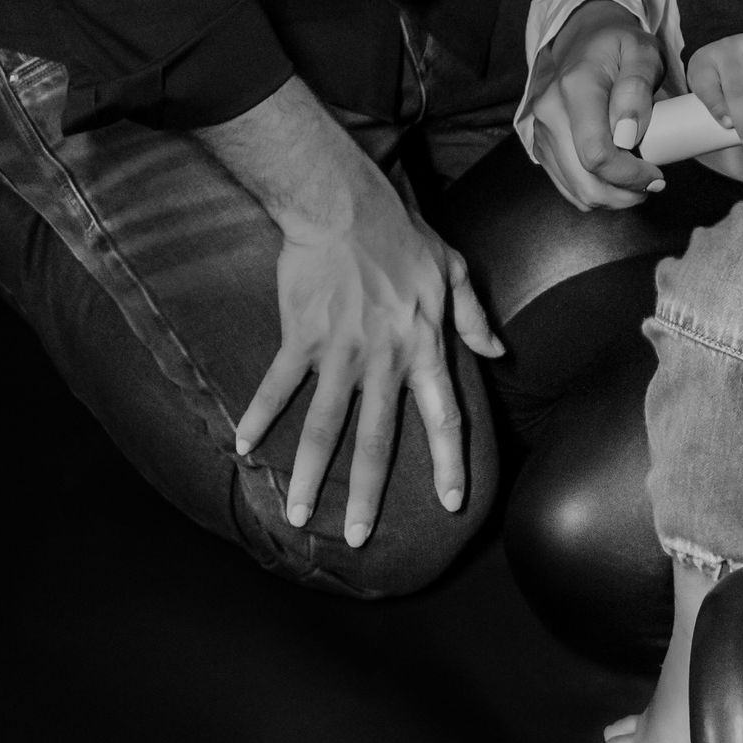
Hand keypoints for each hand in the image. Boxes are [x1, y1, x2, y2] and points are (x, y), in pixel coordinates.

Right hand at [206, 81, 501, 541]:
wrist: (343, 204)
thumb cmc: (401, 233)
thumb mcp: (453, 269)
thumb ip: (474, 318)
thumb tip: (497, 354)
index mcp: (424, 344)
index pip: (444, 414)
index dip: (449, 460)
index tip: (454, 502)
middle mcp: (384, 358)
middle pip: (376, 438)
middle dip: (366, 494)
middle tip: (357, 539)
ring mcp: (340, 350)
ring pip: (325, 426)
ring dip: (311, 475)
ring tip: (298, 516)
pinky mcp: (301, 336)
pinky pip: (278, 386)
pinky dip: (260, 418)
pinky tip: (245, 449)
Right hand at [525, 0, 667, 209]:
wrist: (584, 38)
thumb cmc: (619, 45)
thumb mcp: (642, 52)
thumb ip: (637, 88)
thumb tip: (628, 133)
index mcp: (576, 88)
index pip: (597, 154)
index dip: (630, 176)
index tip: (656, 174)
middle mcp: (550, 113)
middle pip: (584, 182)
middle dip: (624, 194)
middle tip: (652, 183)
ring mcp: (542, 131)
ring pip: (576, 191)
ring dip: (612, 197)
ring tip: (637, 179)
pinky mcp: (543, 145)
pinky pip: (569, 187)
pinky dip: (596, 191)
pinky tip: (616, 176)